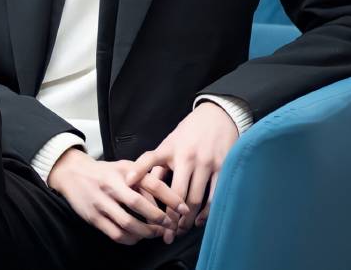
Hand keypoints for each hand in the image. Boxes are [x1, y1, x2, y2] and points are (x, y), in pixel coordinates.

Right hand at [47, 147, 189, 244]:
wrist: (73, 173)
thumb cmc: (105, 172)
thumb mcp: (125, 168)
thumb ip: (144, 179)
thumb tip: (165, 200)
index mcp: (125, 170)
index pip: (152, 183)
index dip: (170, 198)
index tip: (183, 209)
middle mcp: (113, 185)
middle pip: (139, 204)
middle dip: (158, 218)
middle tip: (170, 226)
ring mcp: (102, 202)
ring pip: (128, 223)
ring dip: (146, 232)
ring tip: (156, 234)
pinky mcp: (94, 217)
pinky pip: (116, 233)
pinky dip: (130, 239)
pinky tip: (137, 237)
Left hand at [125, 102, 238, 242]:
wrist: (217, 115)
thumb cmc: (189, 132)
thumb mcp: (170, 142)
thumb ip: (157, 164)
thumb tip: (140, 184)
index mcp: (170, 149)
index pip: (150, 160)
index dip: (138, 172)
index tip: (128, 189)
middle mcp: (187, 156)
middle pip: (176, 193)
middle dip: (169, 217)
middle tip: (165, 235)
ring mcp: (206, 163)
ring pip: (195, 199)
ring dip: (187, 220)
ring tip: (180, 231)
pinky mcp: (222, 168)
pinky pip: (214, 196)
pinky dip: (206, 213)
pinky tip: (199, 222)